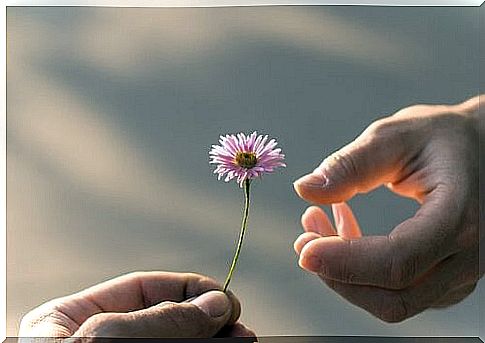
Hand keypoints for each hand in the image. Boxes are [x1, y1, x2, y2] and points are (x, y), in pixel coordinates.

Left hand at [19, 271, 254, 337]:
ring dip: (212, 341)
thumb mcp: (108, 340)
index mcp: (72, 319)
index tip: (224, 298)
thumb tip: (216, 303)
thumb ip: (162, 318)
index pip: (141, 289)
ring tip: (241, 341)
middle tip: (239, 325)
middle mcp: (97, 341)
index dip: (187, 288)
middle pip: (165, 318)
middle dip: (205, 318)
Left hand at [293, 95, 481, 322]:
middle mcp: (468, 256)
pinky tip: (345, 232)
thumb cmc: (441, 137)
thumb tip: (304, 189)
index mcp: (458, 217)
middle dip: (337, 273)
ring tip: (317, 223)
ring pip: (393, 302)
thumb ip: (350, 164)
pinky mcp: (447, 277)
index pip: (397, 261)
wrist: (481, 147)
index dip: (344, 261)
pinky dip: (362, 272)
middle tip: (303, 235)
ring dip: (345, 273)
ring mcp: (461, 273)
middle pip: (394, 296)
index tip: (302, 247)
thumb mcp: (395, 136)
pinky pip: (399, 292)